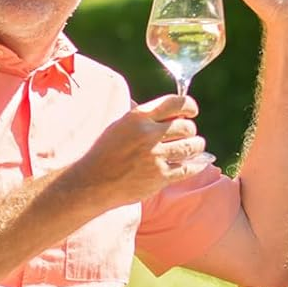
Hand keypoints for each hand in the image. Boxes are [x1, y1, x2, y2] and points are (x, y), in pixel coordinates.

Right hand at [68, 95, 213, 203]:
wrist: (91, 183)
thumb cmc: (105, 152)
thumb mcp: (121, 125)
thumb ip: (145, 117)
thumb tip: (173, 111)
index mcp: (138, 117)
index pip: (175, 103)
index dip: (189, 105)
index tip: (191, 111)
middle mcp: (148, 134)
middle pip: (187, 126)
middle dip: (190, 130)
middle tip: (187, 135)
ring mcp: (155, 157)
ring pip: (192, 146)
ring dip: (196, 146)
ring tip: (193, 147)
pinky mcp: (160, 177)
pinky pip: (189, 168)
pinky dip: (195, 165)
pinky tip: (194, 162)